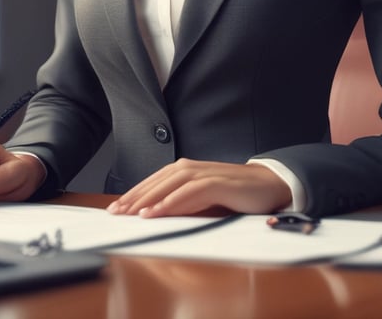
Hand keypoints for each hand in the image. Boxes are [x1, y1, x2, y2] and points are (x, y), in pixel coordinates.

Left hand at [106, 159, 291, 217]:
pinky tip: (161, 210)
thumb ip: (180, 203)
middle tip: (116, 213)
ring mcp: (205, 173)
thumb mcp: (200, 199)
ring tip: (133, 214)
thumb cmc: (231, 193)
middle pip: (157, 182)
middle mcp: (191, 168)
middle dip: (135, 198)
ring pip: (171, 184)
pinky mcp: (219, 182)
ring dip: (150, 199)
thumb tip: (153, 214)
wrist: (266, 185)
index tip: (115, 209)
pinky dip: (175, 200)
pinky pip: (192, 191)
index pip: (153, 181)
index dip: (133, 194)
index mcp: (185, 170)